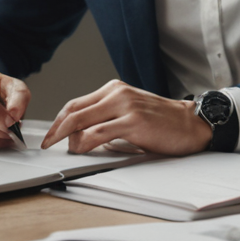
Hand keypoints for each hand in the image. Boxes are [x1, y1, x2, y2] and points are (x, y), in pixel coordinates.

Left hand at [42, 80, 211, 154]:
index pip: (76, 103)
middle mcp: (117, 93)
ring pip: (82, 121)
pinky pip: (99, 133)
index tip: (50, 135)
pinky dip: (85, 143)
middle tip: (48, 144)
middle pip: (74, 111)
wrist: (192, 123)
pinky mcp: (133, 122)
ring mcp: (125, 106)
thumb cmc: (163, 121)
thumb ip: (107, 117)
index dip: (58, 121)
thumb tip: (80, 136)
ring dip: (68, 139)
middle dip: (56, 130)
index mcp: (115, 89)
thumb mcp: (130, 111)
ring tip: (68, 151)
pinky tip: (82, 150)